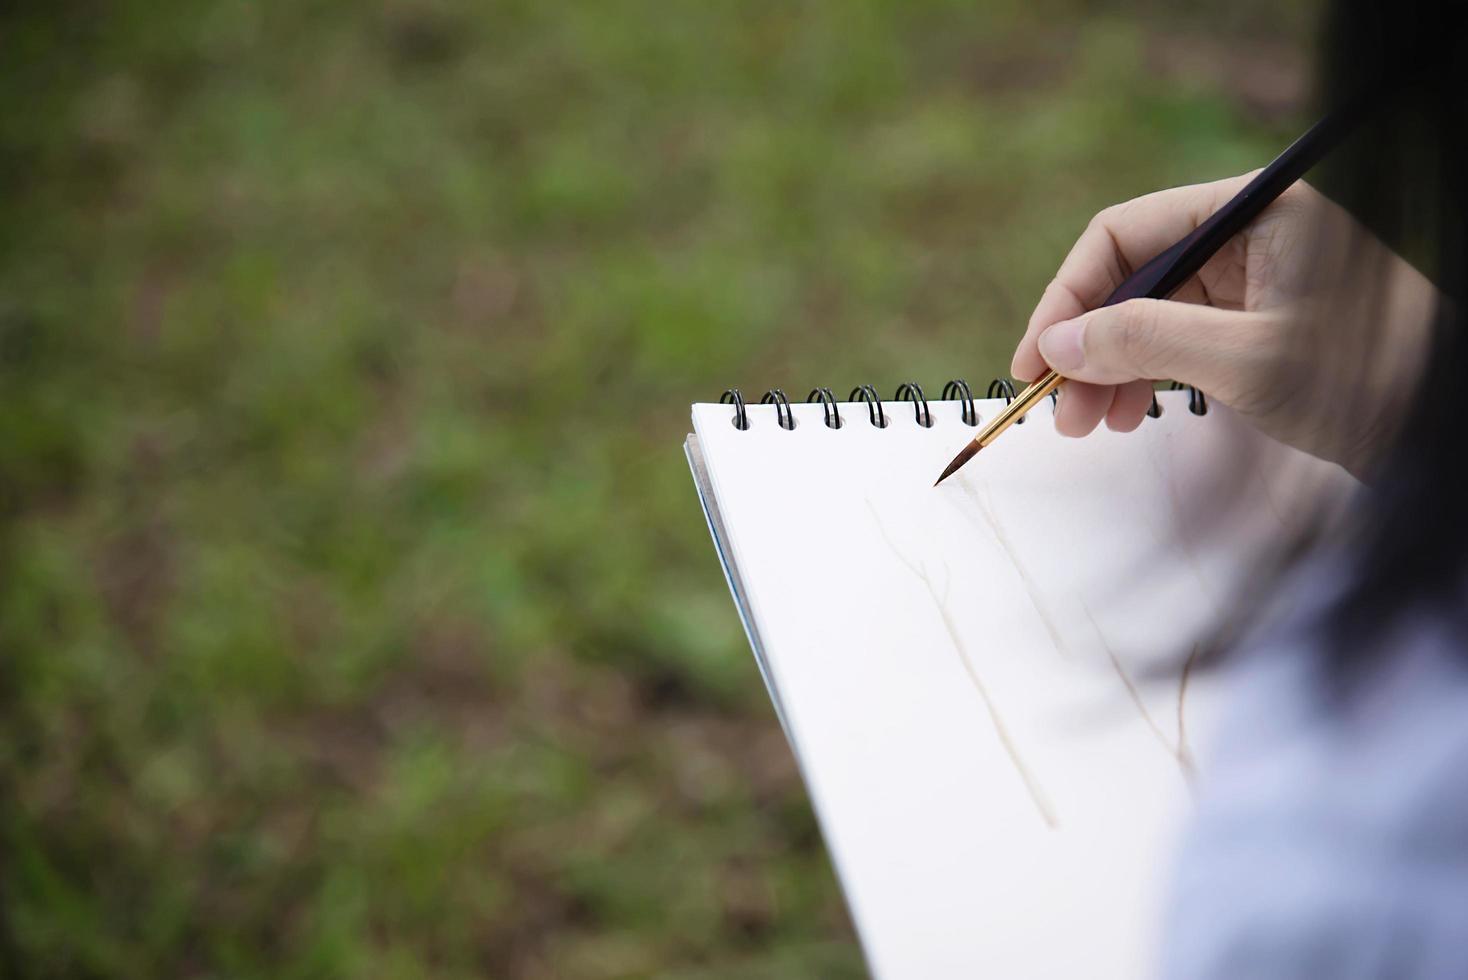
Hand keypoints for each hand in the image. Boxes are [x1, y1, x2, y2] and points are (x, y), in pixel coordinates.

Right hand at [1010, 173, 1435, 476]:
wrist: (1441, 433)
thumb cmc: (1369, 381)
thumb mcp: (1246, 360)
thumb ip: (1145, 341)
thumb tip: (1059, 343)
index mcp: (1256, 211)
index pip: (1126, 234)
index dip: (1069, 296)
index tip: (1037, 356)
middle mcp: (1249, 236)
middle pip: (1131, 276)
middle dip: (1086, 342)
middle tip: (1057, 408)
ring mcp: (1252, 281)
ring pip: (1147, 313)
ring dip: (1107, 367)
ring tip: (1087, 425)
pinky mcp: (1256, 325)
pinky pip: (1176, 341)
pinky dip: (1143, 377)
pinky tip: (1128, 414)